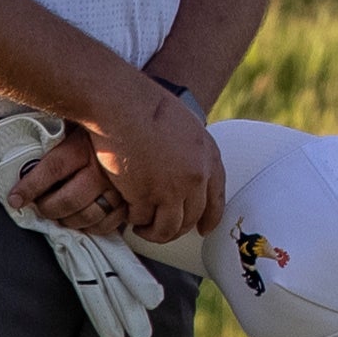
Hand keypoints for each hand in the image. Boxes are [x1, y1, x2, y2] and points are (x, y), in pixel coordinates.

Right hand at [72, 72, 230, 247]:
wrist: (121, 104)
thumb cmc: (144, 106)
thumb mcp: (183, 124)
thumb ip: (190, 150)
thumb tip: (186, 168)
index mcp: (208, 156)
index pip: (216, 198)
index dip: (209, 218)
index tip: (203, 229)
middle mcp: (196, 175)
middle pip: (191, 218)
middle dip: (175, 229)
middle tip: (159, 227)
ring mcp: (173, 189)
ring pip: (169, 228)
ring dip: (154, 232)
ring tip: (141, 227)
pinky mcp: (147, 196)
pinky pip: (142, 220)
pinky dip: (134, 219)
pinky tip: (127, 213)